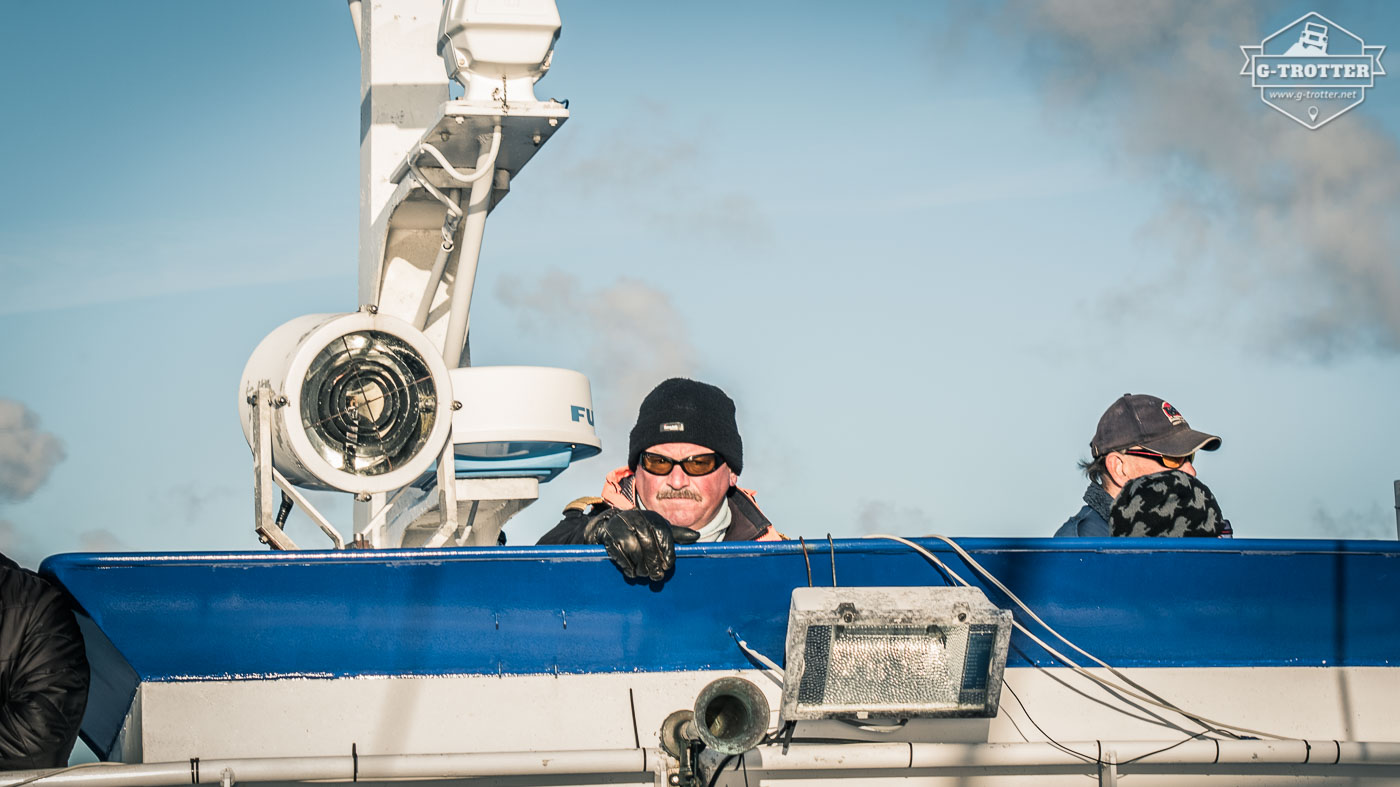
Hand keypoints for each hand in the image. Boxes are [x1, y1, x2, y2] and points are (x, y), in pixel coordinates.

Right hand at [583, 509, 700, 580]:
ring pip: (634, 549)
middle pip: (648, 542)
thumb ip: (676, 535)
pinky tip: (632, 572)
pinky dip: (627, 565)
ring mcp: (620, 526)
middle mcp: (636, 518)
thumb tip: (696, 537)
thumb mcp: (657, 530)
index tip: (668, 566)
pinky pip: (619, 553)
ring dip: (640, 566)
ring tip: (644, 574)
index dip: (667, 550)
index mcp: (650, 516)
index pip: (662, 531)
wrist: (608, 526)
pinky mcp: (608, 537)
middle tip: (657, 576)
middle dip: (654, 562)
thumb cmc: (639, 531)